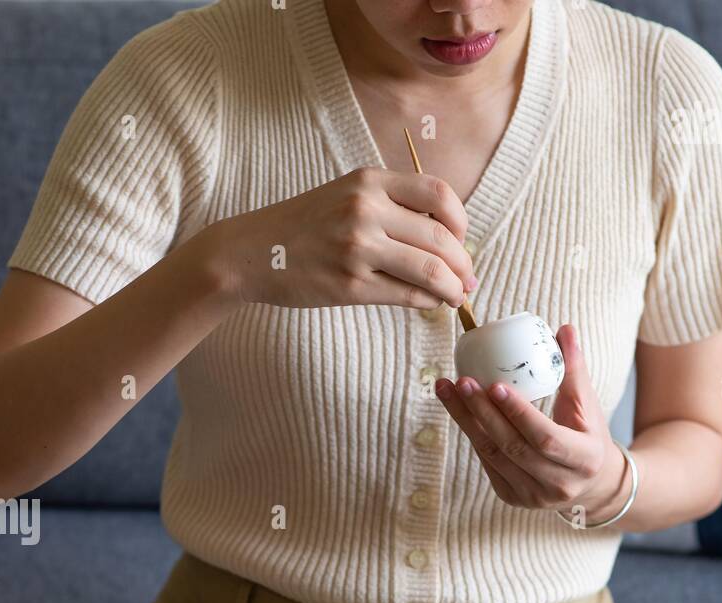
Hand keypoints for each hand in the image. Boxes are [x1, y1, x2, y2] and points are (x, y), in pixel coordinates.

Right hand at [199, 167, 475, 311]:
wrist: (253, 251)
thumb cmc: (305, 226)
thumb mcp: (347, 195)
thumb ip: (391, 205)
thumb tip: (446, 236)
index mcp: (369, 180)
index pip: (439, 194)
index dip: (461, 222)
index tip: (461, 240)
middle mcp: (366, 209)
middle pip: (441, 237)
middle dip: (463, 263)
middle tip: (467, 277)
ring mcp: (358, 249)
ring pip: (430, 270)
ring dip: (453, 288)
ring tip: (456, 295)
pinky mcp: (350, 285)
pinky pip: (406, 296)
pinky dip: (428, 302)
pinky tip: (431, 304)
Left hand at [435, 324, 628, 523]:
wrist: (590, 482)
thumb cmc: (588, 435)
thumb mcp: (588, 404)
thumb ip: (574, 368)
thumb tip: (564, 328)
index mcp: (584, 460)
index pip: (546, 438)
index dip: (519, 413)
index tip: (495, 385)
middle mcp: (559, 485)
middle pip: (512, 447)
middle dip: (483, 413)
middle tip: (462, 381)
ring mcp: (534, 496)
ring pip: (492, 455)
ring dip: (466, 420)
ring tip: (448, 389)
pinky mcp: (513, 497)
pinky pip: (486, 462)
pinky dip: (472, 433)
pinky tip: (458, 408)